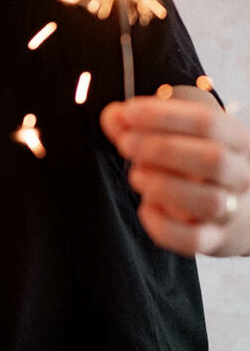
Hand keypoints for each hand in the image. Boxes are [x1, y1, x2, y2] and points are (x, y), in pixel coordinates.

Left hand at [101, 95, 249, 256]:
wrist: (232, 210)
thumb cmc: (194, 164)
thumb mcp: (177, 136)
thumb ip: (141, 124)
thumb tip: (114, 117)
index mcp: (236, 140)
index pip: (208, 123)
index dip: (164, 116)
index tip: (128, 112)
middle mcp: (241, 175)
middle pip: (212, 160)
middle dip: (162, 149)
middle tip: (125, 143)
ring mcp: (231, 210)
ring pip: (208, 202)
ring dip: (164, 186)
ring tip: (137, 176)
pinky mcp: (213, 238)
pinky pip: (193, 239)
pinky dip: (163, 225)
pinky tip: (145, 208)